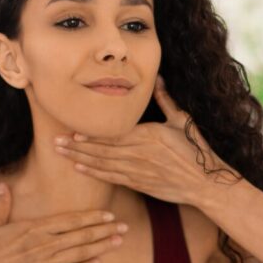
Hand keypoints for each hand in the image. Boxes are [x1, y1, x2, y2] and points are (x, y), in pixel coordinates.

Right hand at [0, 183, 128, 262]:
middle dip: (105, 230)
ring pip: (80, 253)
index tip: (108, 214)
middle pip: (81, 235)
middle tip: (124, 227)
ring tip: (118, 242)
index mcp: (34, 228)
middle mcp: (44, 244)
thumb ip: (3, 206)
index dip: (92, 217)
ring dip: (101, 247)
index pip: (70, 220)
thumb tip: (3, 186)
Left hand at [53, 76, 240, 206]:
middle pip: (102, 150)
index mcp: (149, 136)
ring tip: (61, 154)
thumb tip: (157, 78)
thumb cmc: (197, 150)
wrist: (207, 183)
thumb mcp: (182, 121)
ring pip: (103, 165)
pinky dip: (95, 173)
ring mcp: (139, 171)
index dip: (91, 135)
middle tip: (55, 142)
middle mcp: (140, 154)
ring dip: (80, 159)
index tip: (73, 131)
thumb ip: (166, 100)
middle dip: (77, 146)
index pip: (114, 135)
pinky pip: (113, 178)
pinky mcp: (141, 184)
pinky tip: (80, 169)